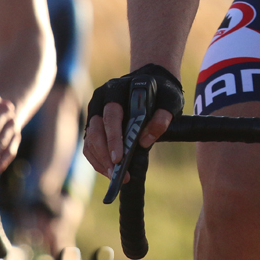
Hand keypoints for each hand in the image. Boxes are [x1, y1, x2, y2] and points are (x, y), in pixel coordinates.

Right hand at [83, 64, 184, 178]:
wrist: (151, 83)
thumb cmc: (161, 92)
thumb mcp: (170, 100)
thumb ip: (162, 117)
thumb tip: (145, 141)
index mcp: (115, 90)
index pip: (111, 116)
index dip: (113, 138)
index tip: (120, 158)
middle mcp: (100, 101)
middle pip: (95, 131)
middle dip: (105, 154)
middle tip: (117, 172)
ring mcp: (95, 113)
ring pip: (90, 141)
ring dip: (100, 161)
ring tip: (115, 176)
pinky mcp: (94, 126)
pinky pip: (90, 147)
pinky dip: (98, 161)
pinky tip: (110, 172)